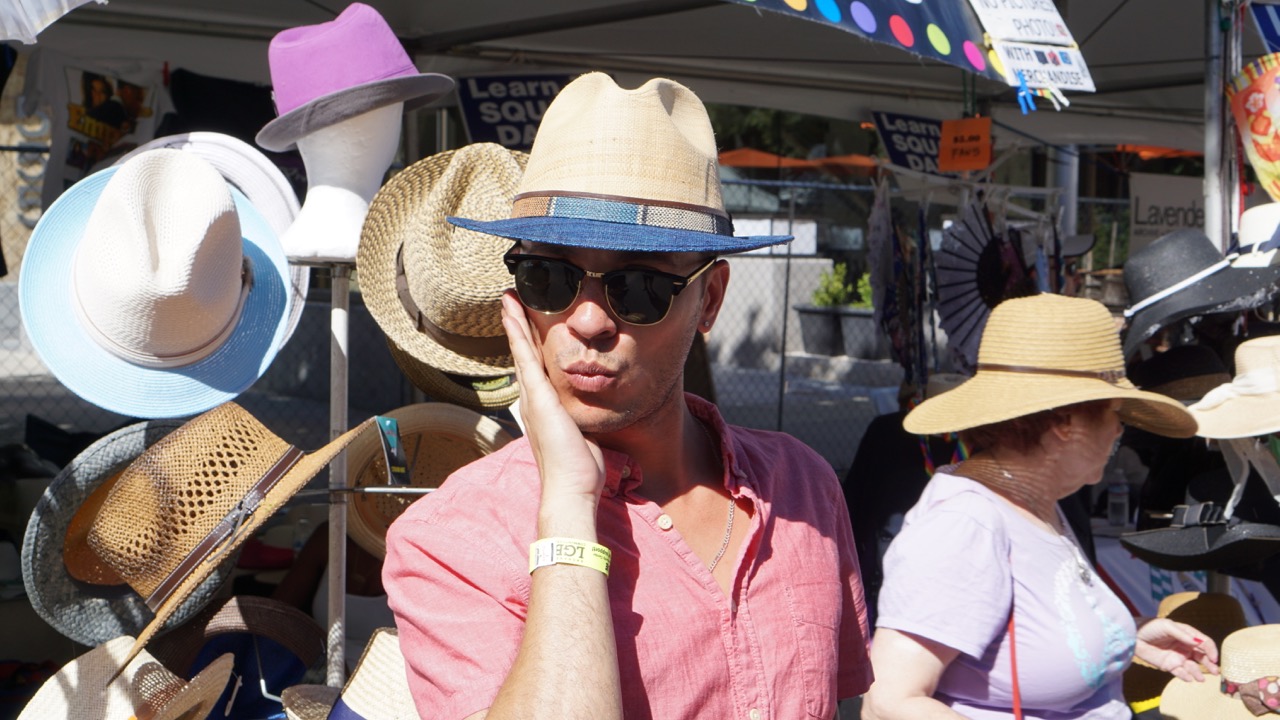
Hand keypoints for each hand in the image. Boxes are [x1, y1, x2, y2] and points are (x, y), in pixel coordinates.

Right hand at [501, 292, 605, 506]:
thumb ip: (579, 421)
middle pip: (523, 355)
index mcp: (542, 409)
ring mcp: (532, 399)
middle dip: (517, 328)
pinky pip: (526, 359)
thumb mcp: (581, 437)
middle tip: (510, 302)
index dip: (529, 345)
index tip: (525, 325)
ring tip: (508, 301)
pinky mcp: (538, 399)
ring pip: (521, 352)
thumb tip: (587, 417)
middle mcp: (532, 401)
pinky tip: (513, 317)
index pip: (534, 369)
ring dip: (514, 324)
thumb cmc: (579, 470)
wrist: (570, 489)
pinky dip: (519, 336)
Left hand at [1135, 617, 1219, 681]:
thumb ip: (1183, 635)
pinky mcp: (1170, 666)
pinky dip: (1186, 676)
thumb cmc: (1151, 627)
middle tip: (1216, 672)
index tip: (1213, 658)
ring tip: (1201, 679)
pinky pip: (1181, 673)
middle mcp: (1185, 647)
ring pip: (1193, 667)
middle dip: (1209, 664)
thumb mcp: (1167, 627)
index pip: (1204, 643)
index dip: (1210, 650)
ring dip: (1198, 673)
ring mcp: (1178, 657)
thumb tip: (1198, 643)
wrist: (1133, 636)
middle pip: (1202, 657)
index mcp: (1187, 635)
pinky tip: (1189, 678)